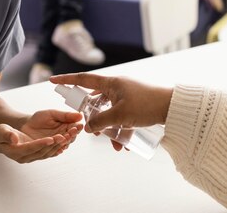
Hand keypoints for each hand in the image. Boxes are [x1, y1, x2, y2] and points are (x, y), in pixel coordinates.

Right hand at [0, 124, 66, 162]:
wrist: (0, 140)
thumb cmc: (0, 134)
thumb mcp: (1, 131)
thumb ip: (7, 135)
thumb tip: (14, 139)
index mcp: (15, 152)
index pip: (31, 148)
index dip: (41, 143)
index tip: (51, 138)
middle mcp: (23, 157)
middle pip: (41, 152)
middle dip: (53, 144)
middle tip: (64, 136)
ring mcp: (29, 157)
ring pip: (45, 153)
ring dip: (57, 146)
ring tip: (66, 138)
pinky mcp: (34, 155)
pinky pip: (46, 153)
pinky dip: (55, 148)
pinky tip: (63, 143)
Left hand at [21, 110, 82, 145]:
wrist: (24, 126)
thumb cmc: (38, 119)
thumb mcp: (52, 114)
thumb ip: (65, 115)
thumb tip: (80, 115)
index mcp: (66, 126)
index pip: (75, 128)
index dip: (77, 127)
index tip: (78, 125)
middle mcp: (63, 136)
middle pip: (71, 138)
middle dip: (71, 135)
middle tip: (71, 132)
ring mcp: (56, 144)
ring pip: (63, 145)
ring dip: (64, 142)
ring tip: (63, 138)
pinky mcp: (48, 151)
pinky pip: (54, 152)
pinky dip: (57, 151)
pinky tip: (59, 149)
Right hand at [50, 73, 172, 133]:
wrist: (174, 106)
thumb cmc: (146, 105)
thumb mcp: (119, 115)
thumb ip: (100, 122)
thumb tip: (88, 128)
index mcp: (111, 83)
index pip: (83, 80)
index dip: (67, 81)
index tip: (53, 81)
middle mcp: (117, 87)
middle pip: (96, 101)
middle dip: (93, 118)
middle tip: (92, 131)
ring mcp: (127, 96)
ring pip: (110, 112)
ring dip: (110, 128)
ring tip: (114, 143)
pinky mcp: (136, 105)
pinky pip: (123, 118)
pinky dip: (122, 130)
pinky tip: (126, 146)